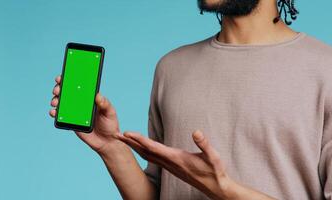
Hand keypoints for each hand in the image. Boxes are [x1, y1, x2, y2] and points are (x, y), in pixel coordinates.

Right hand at [49, 75, 122, 154]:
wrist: (107, 142)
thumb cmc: (110, 125)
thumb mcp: (110, 112)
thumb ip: (104, 104)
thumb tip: (98, 95)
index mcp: (90, 98)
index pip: (79, 86)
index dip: (69, 80)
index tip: (62, 77)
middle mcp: (81, 103)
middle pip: (67, 92)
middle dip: (59, 89)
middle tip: (57, 90)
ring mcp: (75, 112)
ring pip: (62, 103)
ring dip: (55, 100)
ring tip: (55, 102)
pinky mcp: (71, 122)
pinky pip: (60, 116)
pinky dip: (55, 113)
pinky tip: (53, 112)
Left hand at [118, 130, 237, 199]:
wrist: (215, 187)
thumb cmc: (214, 171)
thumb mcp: (213, 156)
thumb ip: (203, 144)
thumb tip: (196, 132)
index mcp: (177, 158)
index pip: (153, 147)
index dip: (140, 139)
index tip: (127, 133)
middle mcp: (170, 163)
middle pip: (145, 152)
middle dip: (130, 143)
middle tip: (117, 135)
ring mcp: (170, 166)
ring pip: (147, 156)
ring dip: (135, 147)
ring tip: (125, 139)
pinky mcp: (172, 167)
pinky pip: (153, 159)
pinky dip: (143, 151)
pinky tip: (141, 148)